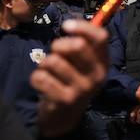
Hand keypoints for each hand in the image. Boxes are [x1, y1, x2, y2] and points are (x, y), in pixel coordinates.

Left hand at [31, 20, 108, 137]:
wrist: (64, 116)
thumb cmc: (72, 81)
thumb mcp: (83, 64)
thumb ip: (81, 44)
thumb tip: (71, 23)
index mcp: (103, 63)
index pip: (101, 37)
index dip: (82, 27)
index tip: (66, 26)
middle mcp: (97, 76)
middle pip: (77, 46)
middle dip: (59, 45)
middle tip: (55, 52)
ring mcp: (82, 89)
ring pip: (54, 61)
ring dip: (45, 63)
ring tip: (48, 71)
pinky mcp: (65, 99)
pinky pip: (42, 77)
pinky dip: (36, 77)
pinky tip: (43, 84)